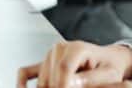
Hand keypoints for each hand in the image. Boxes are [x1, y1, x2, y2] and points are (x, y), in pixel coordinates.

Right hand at [17, 41, 131, 87]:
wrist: (107, 61)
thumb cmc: (108, 68)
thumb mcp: (108, 75)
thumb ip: (90, 79)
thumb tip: (70, 84)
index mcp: (77, 48)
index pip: (64, 68)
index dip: (64, 86)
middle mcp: (60, 49)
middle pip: (51, 78)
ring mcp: (49, 56)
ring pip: (41, 82)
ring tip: (71, 86)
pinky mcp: (42, 63)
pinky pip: (25, 73)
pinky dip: (23, 85)